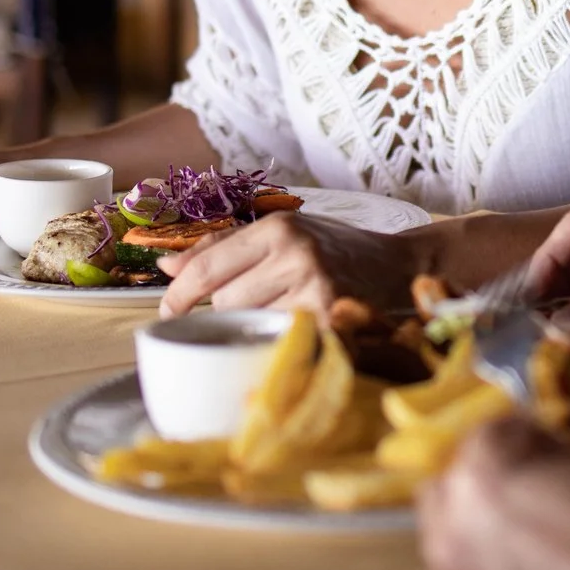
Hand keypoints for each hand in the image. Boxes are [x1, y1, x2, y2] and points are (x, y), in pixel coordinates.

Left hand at [157, 210, 417, 314]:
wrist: (403, 268)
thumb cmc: (337, 251)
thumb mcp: (283, 236)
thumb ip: (223, 248)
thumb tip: (167, 266)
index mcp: (278, 228)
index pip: (209, 268)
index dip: (180, 295)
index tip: (169, 312)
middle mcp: (296, 254)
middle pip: (228, 301)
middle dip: (232, 310)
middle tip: (257, 306)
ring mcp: (316, 289)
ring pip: (254, 323)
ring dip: (260, 326)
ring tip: (287, 312)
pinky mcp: (333, 320)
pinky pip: (283, 340)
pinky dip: (283, 340)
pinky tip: (298, 331)